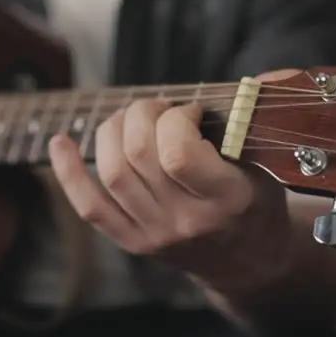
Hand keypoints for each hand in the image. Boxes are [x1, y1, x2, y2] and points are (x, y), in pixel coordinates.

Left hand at [47, 98, 291, 291]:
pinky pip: (89, 206)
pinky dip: (68, 172)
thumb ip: (258, 119)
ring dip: (113, 130)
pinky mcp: (132, 241)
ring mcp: (156, 234)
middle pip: (138, 155)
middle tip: (159, 108)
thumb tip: (275, 76)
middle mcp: (187, 221)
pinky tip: (60, 143)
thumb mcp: (270, 164)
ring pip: (112, 172)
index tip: (191, 110)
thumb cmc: (257, 200)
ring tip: (132, 120)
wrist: (247, 260)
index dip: (176, 119)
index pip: (178, 154)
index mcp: (227, 199)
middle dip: (142, 114)